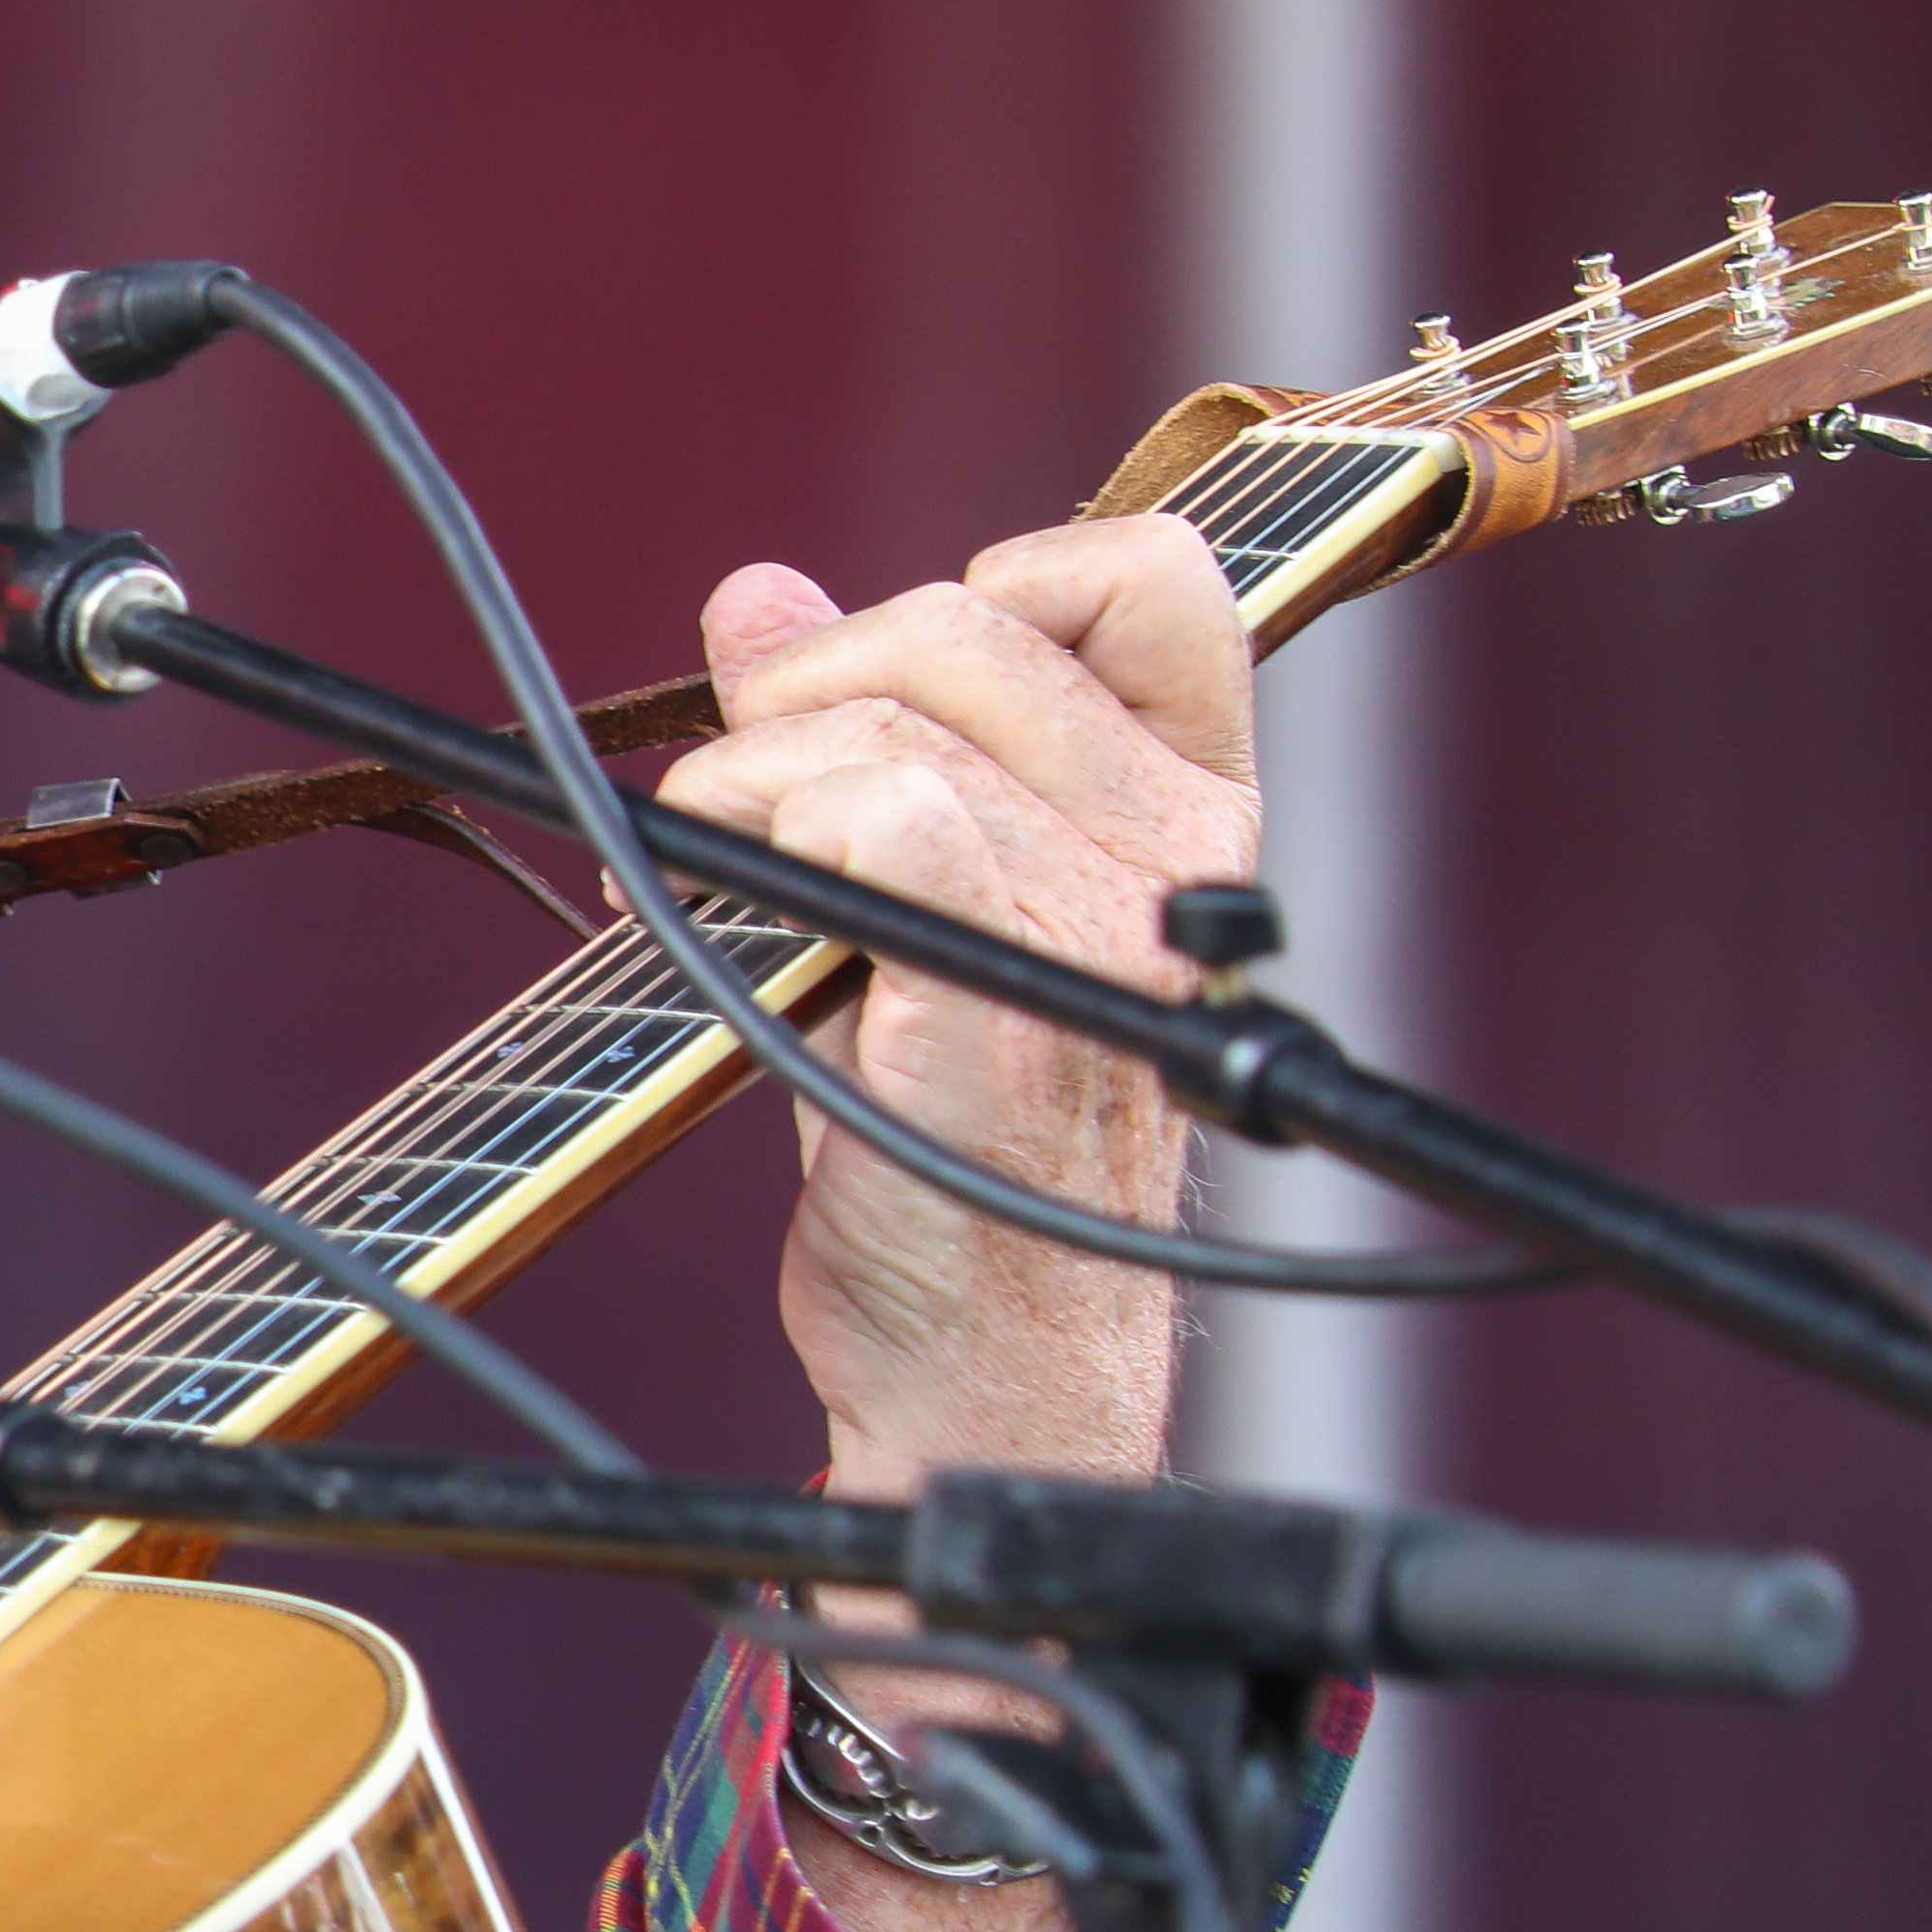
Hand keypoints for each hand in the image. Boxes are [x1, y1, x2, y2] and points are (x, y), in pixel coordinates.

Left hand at [655, 511, 1256, 1501]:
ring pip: (879, 721)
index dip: (1003, 583)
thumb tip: (756, 593)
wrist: (980, 1350)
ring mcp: (1100, 924)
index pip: (1150, 580)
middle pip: (958, 627)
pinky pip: (873, 812)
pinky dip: (767, 843)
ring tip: (742, 900)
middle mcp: (1173, 854)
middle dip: (800, 696)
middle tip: (753, 813)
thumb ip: (863, 730)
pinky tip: (755, 933)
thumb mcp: (920, 902)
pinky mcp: (1004, 999)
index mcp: (1188, 812)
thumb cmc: (951, 1139)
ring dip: (744, 791)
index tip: (895, 688)